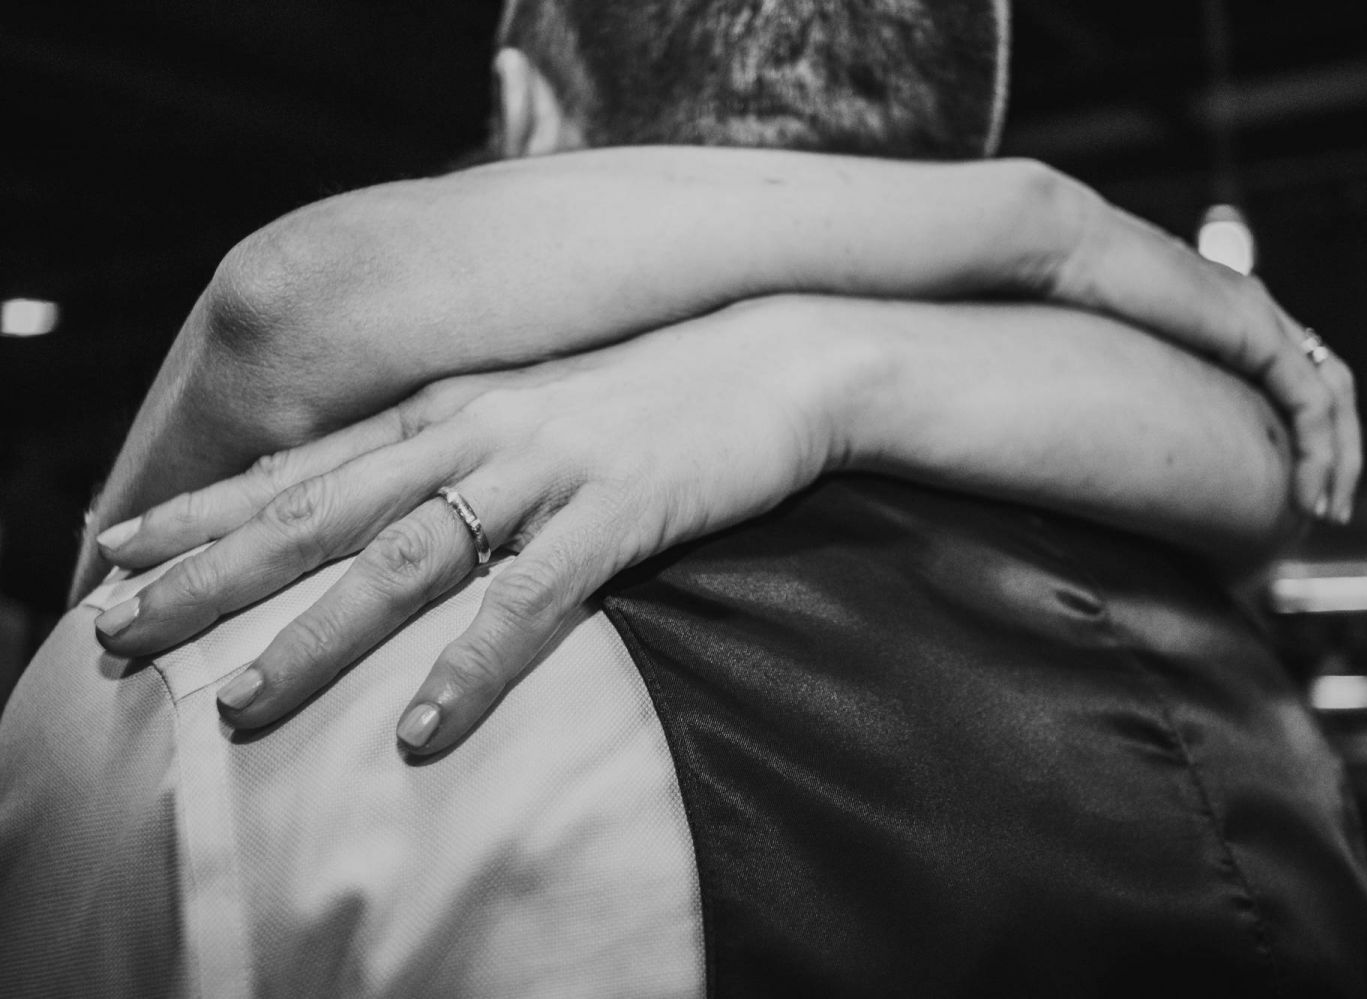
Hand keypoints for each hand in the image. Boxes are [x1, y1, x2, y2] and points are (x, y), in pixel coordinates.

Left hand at [91, 307, 853, 753]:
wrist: (776, 356)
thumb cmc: (654, 390)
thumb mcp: (536, 407)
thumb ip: (459, 444)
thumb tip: (390, 494)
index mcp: (447, 407)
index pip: (303, 464)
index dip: (205, 509)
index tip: (117, 552)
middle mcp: (473, 430)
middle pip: (317, 511)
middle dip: (210, 575)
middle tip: (118, 634)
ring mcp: (542, 469)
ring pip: (401, 559)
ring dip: (315, 636)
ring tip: (239, 708)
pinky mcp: (615, 511)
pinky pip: (530, 600)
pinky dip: (470, 665)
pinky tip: (423, 728)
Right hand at [1030, 170, 1359, 522]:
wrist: (1056, 246)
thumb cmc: (1053, 291)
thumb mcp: (1102, 346)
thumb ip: (1121, 373)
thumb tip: (1086, 418)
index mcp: (1219, 308)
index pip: (1288, 370)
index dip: (1299, 428)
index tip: (1287, 485)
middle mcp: (1251, 307)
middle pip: (1327, 382)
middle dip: (1336, 451)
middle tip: (1326, 510)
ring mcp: (1256, 315)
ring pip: (1332, 395)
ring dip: (1339, 459)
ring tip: (1326, 513)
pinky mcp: (1252, 331)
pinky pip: (1311, 402)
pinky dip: (1319, 453)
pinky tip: (1307, 497)